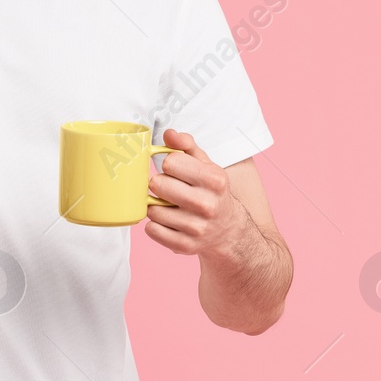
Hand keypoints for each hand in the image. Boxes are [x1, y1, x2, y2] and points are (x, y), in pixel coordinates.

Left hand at [143, 129, 250, 258]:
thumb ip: (186, 146)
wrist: (228, 230)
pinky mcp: (184, 246)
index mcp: (214, 180)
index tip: (174, 170)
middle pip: (158, 184)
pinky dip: (155, 225)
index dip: (168, 164)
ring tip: (169, 205)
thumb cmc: (212, 192)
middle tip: (168, 188)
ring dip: (156, 206)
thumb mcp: (206, 165)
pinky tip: (168, 221)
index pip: (170, 162)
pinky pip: (152, 230)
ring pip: (152, 210)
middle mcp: (207, 205)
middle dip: (159, 184)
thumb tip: (168, 134)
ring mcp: (196, 228)